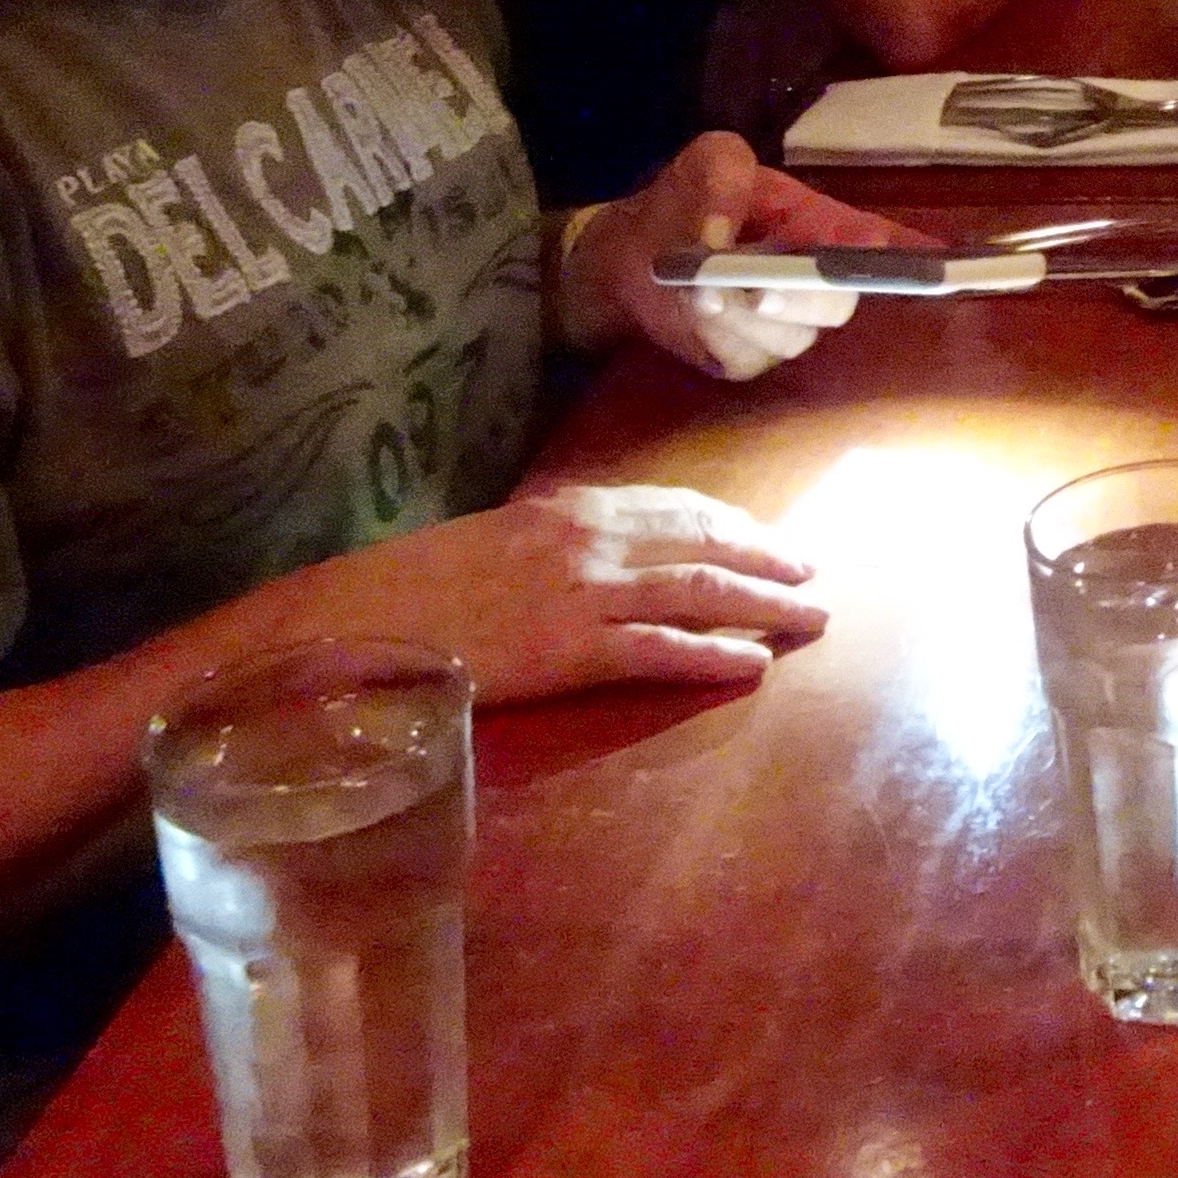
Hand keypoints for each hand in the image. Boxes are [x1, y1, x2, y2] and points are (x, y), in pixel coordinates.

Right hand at [264, 483, 828, 703]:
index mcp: (571, 509)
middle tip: (813, 579)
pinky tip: (753, 667)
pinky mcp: (571, 652)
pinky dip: (714, 656)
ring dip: (763, 606)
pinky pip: (661, 650)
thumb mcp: (499, 540)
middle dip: (767, 562)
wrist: (364, 619)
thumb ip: (559, 541)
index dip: (735, 526)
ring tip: (808, 620)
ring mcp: (582, 596)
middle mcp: (588, 542)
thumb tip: (607, 554)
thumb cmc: (420, 585)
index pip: (676, 510)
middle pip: (702, 547)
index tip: (772, 541)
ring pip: (698, 593)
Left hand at [574, 128, 920, 376]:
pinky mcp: (749, 361)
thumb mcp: (706, 161)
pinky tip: (691, 309)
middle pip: (840, 303)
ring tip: (694, 287)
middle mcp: (819, 281)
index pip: (881, 243)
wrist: (633, 249)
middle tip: (761, 290)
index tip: (897, 253)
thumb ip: (722, 177)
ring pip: (790, 337)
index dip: (907, 253)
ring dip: (739, 315)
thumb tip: (721, 232)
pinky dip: (713, 335)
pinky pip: (746, 359)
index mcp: (826, 226)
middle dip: (802, 297)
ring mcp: (788, 327)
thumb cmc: (686, 199)